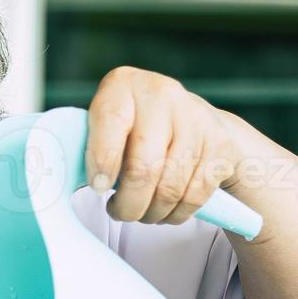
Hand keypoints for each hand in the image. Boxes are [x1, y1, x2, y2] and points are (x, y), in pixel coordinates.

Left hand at [84, 66, 248, 227]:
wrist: (190, 120)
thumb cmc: (132, 131)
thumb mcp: (105, 127)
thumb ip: (91, 147)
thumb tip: (78, 183)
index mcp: (123, 85)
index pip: (111, 122)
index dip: (103, 161)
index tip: (99, 188)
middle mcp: (162, 94)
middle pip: (144, 166)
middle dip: (128, 203)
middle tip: (120, 212)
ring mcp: (196, 117)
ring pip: (170, 186)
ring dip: (152, 212)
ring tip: (141, 213)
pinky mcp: (219, 143)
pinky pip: (195, 195)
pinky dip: (176, 213)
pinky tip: (164, 211)